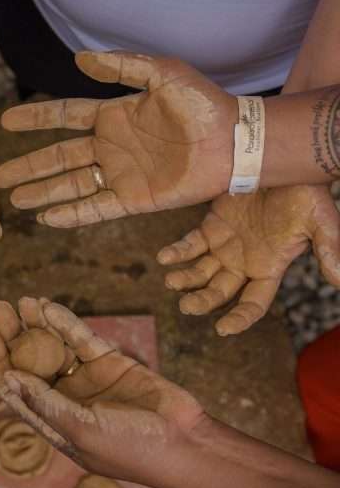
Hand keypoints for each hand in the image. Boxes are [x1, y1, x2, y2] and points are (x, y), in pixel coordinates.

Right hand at [0, 51, 236, 227]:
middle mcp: (111, 147)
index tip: (6, 122)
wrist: (233, 142)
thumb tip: (77, 59)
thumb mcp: (161, 74)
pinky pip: (95, 209)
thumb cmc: (202, 103)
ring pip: (71, 186)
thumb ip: (121, 66)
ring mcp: (120, 175)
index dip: (36, 119)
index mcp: (114, 116)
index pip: (65, 117)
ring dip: (42, 193)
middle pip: (59, 158)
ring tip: (14, 199)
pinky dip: (71, 215)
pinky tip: (46, 219)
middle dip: (28, 167)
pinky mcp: (133, 201)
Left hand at [0, 298, 203, 484]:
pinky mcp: (109, 362)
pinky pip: (81, 338)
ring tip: (21, 301)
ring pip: (53, 346)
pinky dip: (64, 322)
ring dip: (36, 324)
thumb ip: (45, 404)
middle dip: (12, 336)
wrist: (186, 443)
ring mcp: (86, 379)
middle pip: (29, 362)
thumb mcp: (81, 430)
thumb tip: (7, 378)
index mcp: (52, 421)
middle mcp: (65, 398)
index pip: (15, 388)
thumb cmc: (131, 449)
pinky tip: (47, 307)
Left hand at [158, 185, 339, 335]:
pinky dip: (177, 252)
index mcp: (269, 267)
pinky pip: (190, 244)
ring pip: (200, 272)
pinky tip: (164, 257)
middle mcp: (244, 262)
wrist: (281, 158)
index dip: (240, 318)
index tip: (222, 329)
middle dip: (202, 302)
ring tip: (170, 281)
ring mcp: (225, 245)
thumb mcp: (319, 217)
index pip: (253, 302)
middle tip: (186, 306)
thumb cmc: (304, 189)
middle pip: (219, 292)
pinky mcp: (211, 226)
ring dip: (184, 279)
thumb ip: (329, 248)